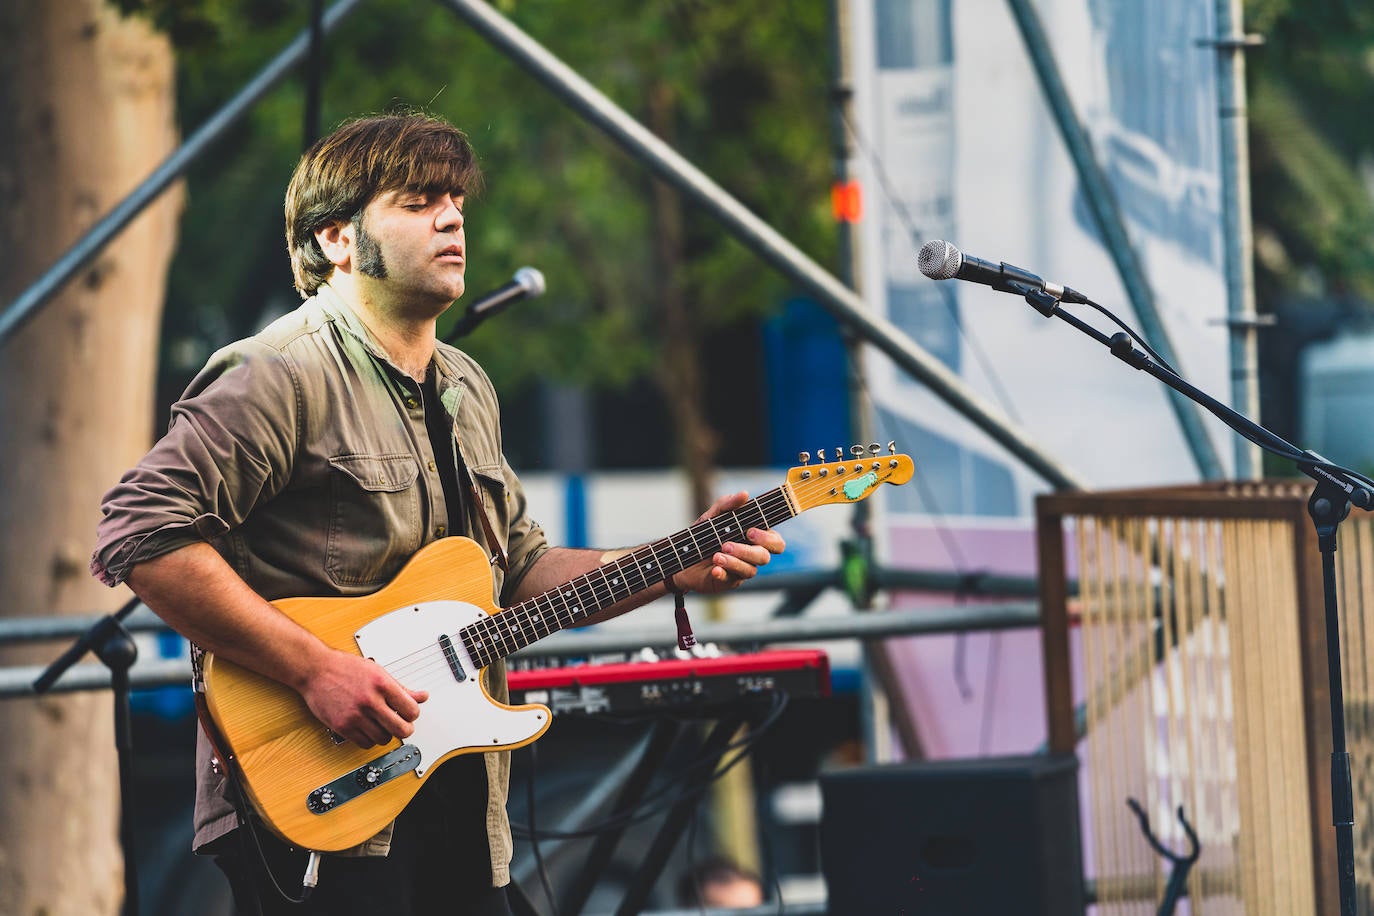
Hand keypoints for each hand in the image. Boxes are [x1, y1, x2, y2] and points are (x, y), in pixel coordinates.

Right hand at [299, 649, 428, 747]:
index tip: (409, 713)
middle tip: (401, 724)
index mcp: (382, 684)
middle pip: (401, 730)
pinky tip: (368, 728)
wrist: (315, 670)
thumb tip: (422, 697)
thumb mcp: (377, 671)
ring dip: (386, 734)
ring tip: (381, 724)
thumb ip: (401, 688)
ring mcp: (355, 715)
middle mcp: (370, 701)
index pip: (411, 710)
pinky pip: (365, 743)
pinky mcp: (342, 726)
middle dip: (405, 729)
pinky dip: (370, 739)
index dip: (413, 714)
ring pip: (384, 739)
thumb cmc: (345, 668)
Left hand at [672, 491, 784, 594]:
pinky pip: (732, 580)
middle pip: (764, 556)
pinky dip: (724, 574)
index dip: (768, 539)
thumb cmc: (703, 534)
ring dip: (734, 562)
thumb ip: (727, 504)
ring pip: (750, 570)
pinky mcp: (729, 581)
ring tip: (716, 555)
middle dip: (748, 551)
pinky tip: (715, 569)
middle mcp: (752, 555)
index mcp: (755, 538)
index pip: (775, 542)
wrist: (681, 555)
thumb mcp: (712, 516)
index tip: (750, 531)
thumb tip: (745, 494)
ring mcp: (742, 570)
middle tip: (727, 544)